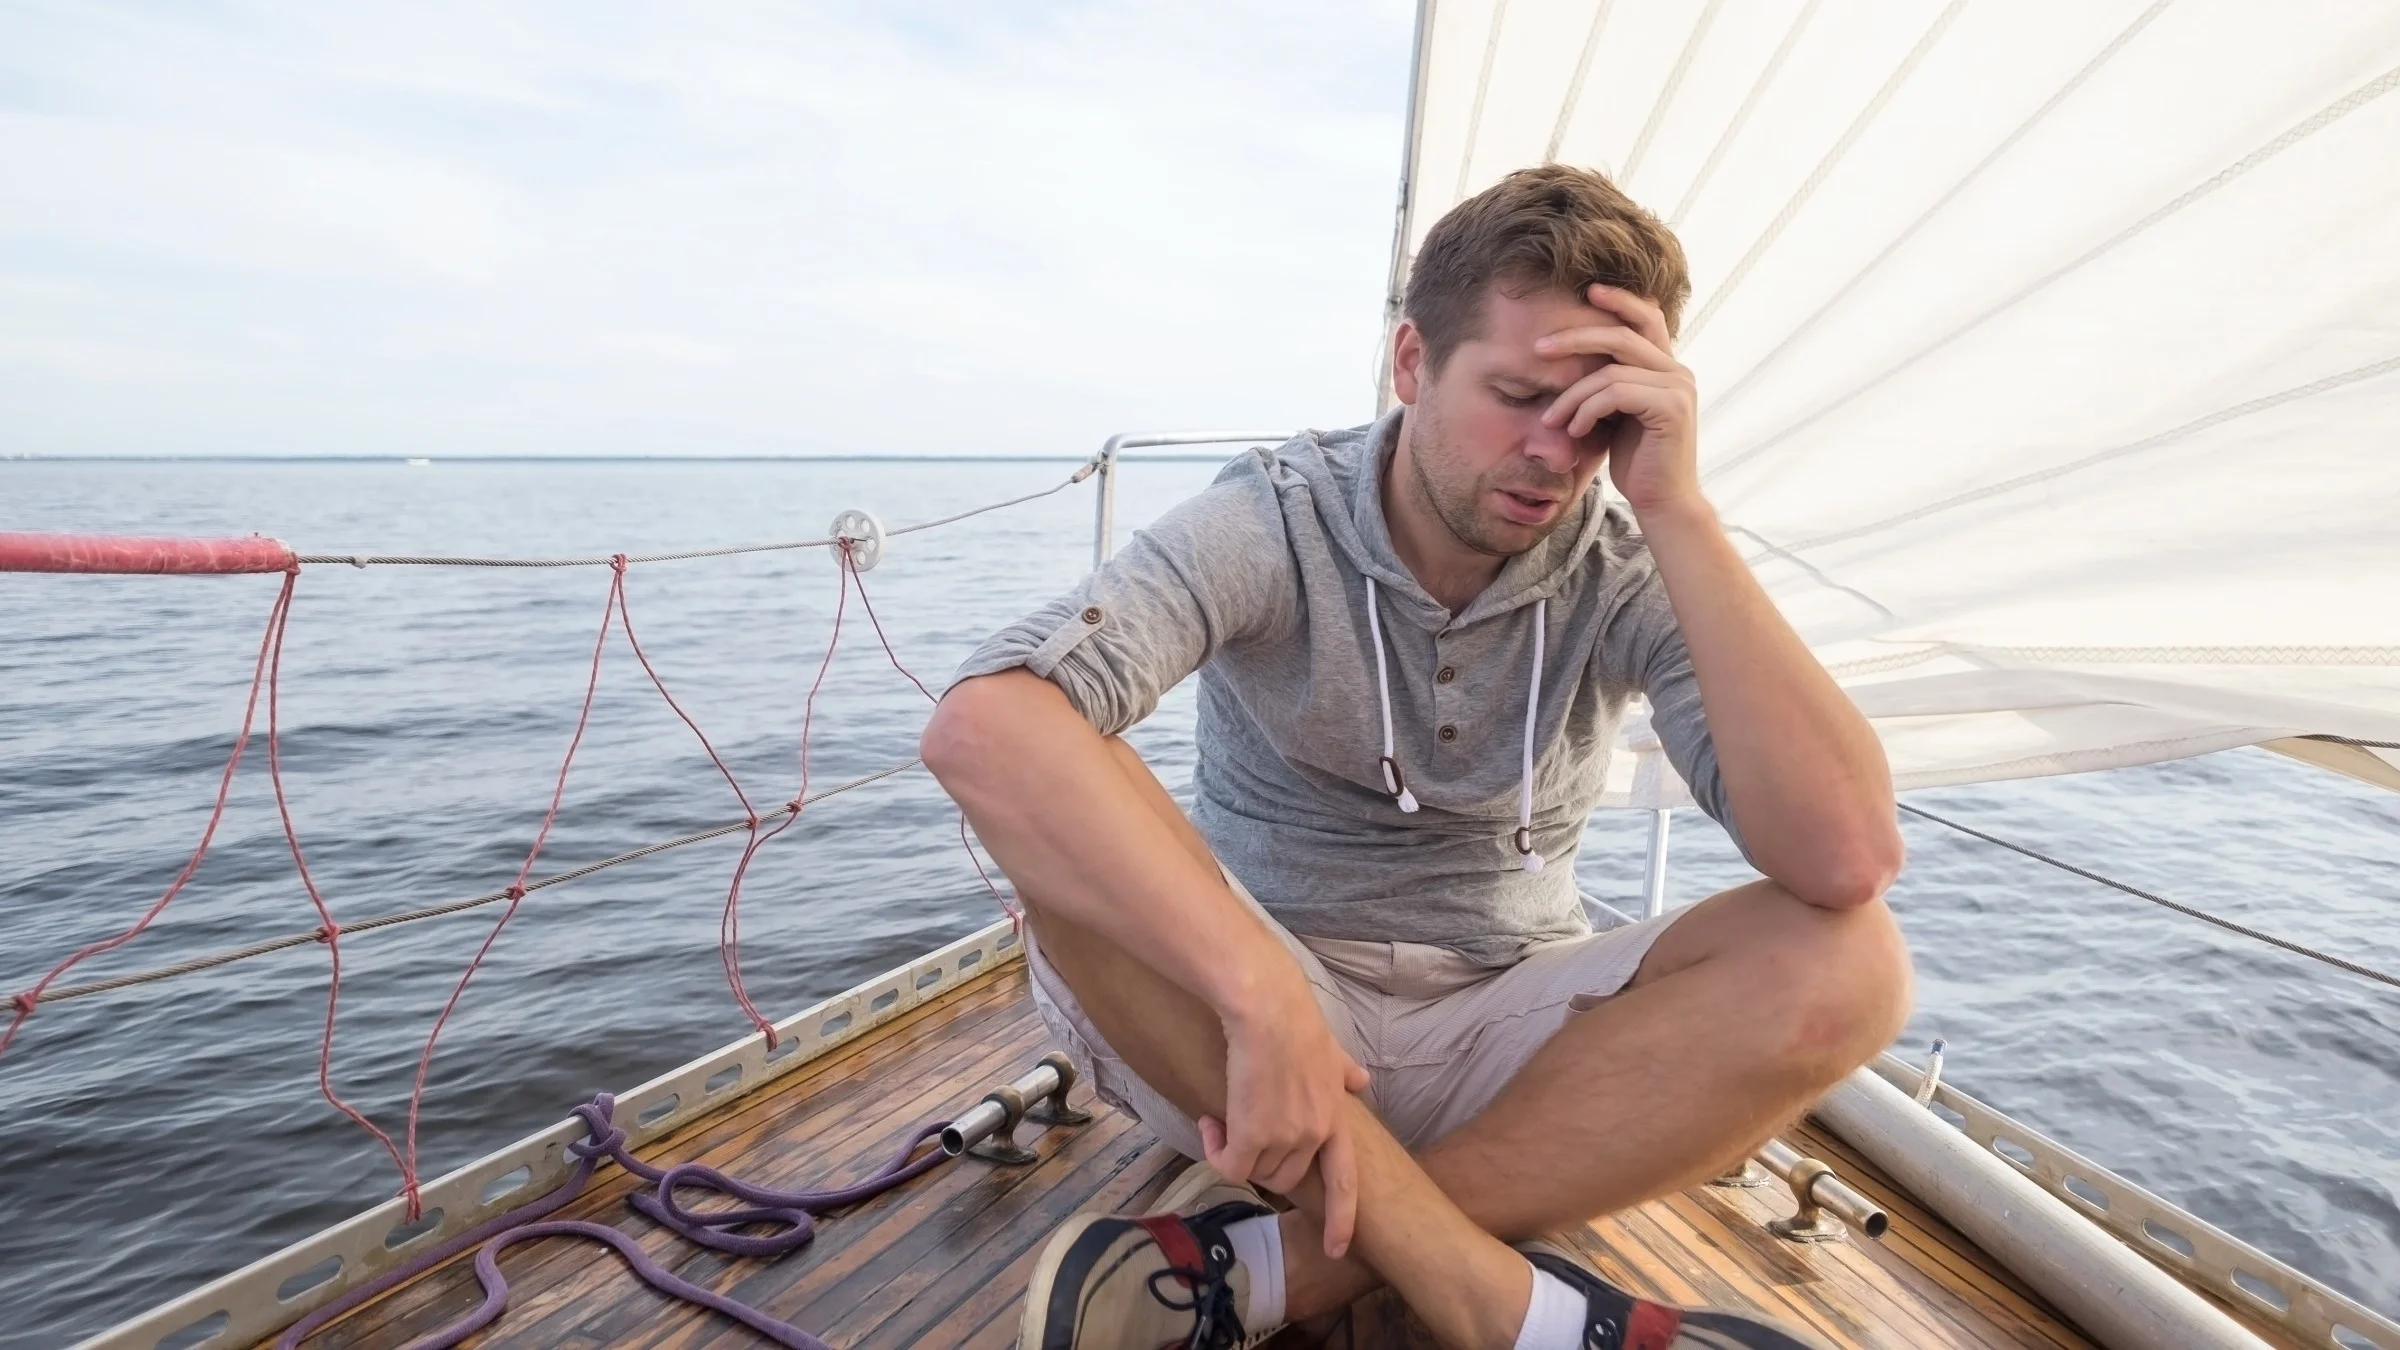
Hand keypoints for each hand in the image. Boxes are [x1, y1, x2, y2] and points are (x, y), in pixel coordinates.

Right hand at [1203, 981, 1369, 1256]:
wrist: (1266, 1009)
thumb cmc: (1294, 1020)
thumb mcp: (1330, 1049)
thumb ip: (1343, 1070)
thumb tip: (1360, 1080)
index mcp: (1336, 1118)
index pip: (1345, 1182)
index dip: (1342, 1218)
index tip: (1337, 1249)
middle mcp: (1315, 1134)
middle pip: (1284, 1178)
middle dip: (1260, 1162)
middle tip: (1239, 1130)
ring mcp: (1286, 1136)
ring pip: (1254, 1171)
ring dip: (1233, 1152)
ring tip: (1222, 1118)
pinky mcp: (1253, 1134)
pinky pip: (1228, 1164)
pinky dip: (1214, 1149)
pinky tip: (1209, 1121)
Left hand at [1535, 283, 1700, 516]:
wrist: (1661, 502)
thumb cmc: (1634, 461)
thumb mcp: (1615, 415)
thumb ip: (1607, 385)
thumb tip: (1568, 360)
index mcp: (1666, 367)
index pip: (1647, 317)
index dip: (1620, 299)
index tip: (1588, 290)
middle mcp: (1677, 371)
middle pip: (1623, 334)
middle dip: (1576, 337)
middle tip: (1539, 347)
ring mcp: (1678, 387)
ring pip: (1612, 370)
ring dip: (1572, 394)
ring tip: (1552, 419)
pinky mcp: (1671, 408)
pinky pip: (1616, 393)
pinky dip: (1588, 410)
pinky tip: (1576, 431)